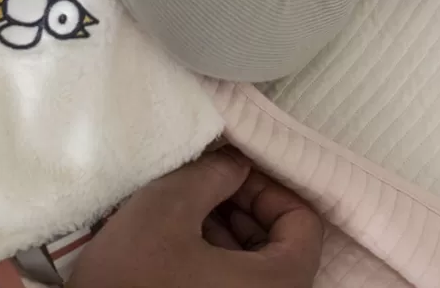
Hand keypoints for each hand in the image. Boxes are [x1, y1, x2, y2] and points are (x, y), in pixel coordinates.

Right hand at [69, 149, 322, 287]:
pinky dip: (207, 259)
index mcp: (277, 286)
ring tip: (179, 208)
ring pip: (249, 268)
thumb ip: (214, 173)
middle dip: (239, 205)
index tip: (229, 169)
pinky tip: (169, 242)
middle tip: (200, 180)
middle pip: (278, 246)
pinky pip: (224, 285)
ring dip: (221, 231)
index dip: (268, 186)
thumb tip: (236, 164)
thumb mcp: (170, 205)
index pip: (304, 223)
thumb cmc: (134, 279)